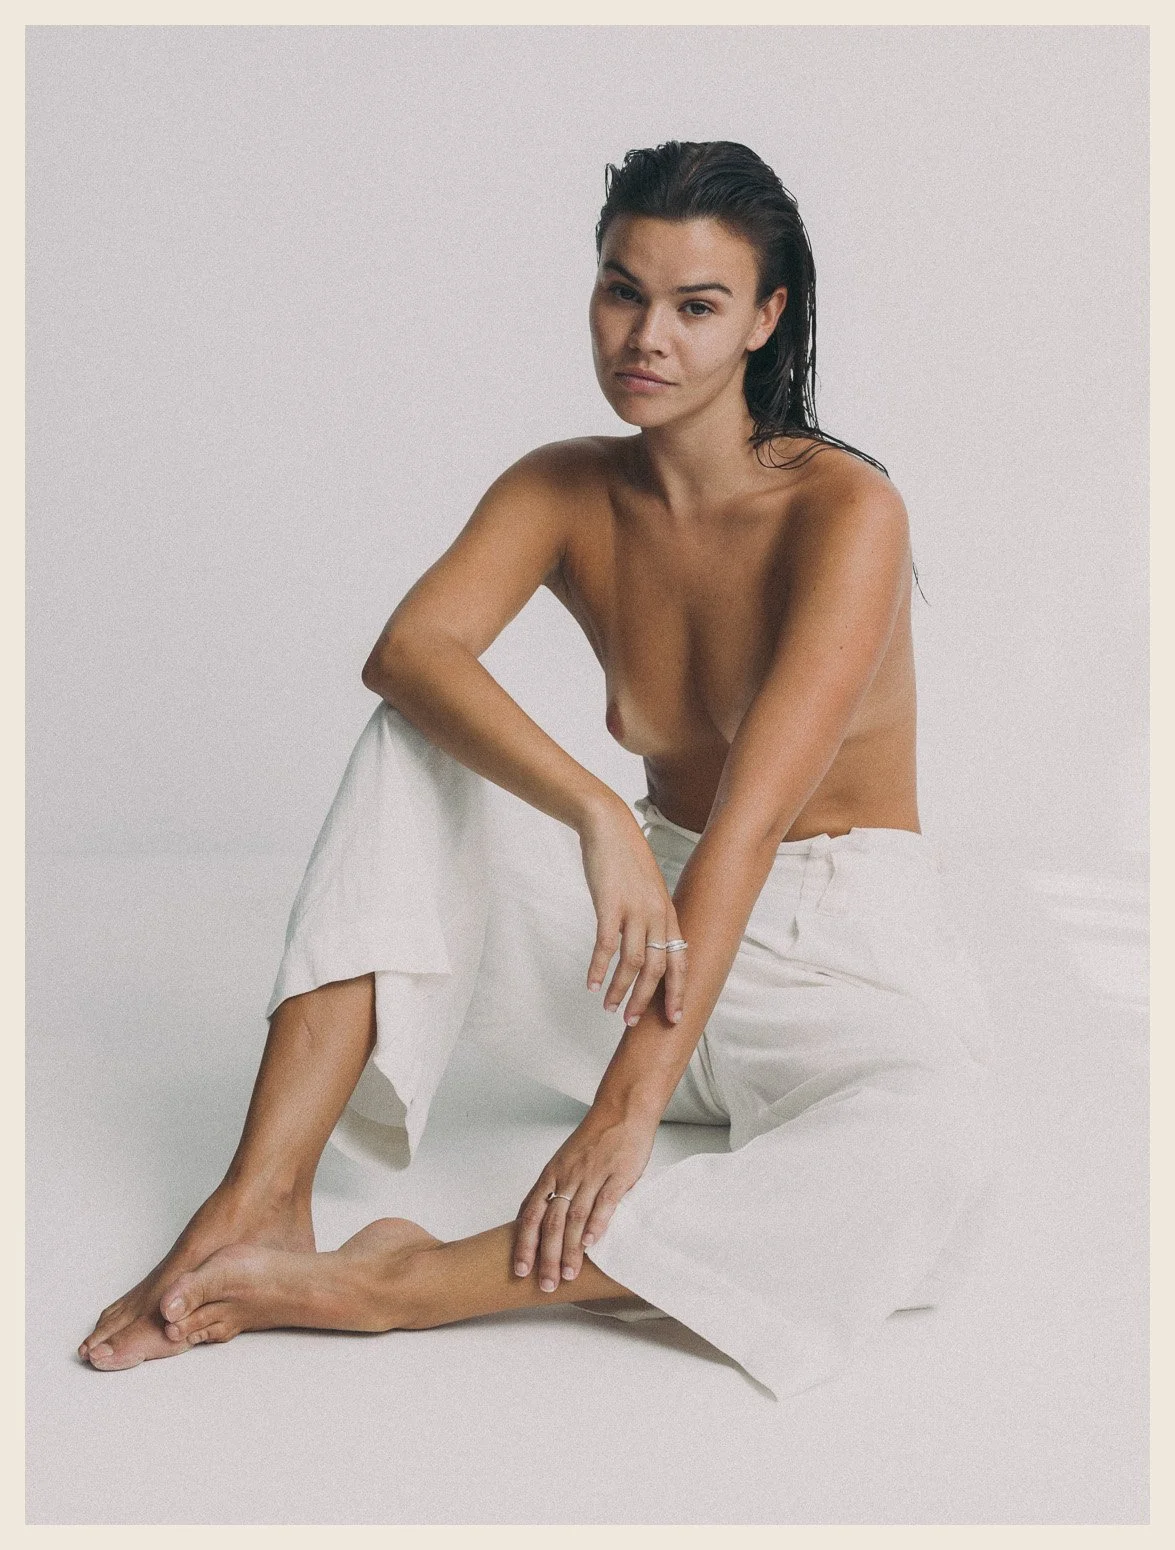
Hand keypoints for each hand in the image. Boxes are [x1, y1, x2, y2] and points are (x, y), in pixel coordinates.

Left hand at [512, 1108, 657, 1289]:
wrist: (621, 1110)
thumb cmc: (594, 1138)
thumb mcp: (566, 1161)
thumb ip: (556, 1189)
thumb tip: (544, 1221)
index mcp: (552, 1174)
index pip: (531, 1213)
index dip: (524, 1243)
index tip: (520, 1269)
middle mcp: (567, 1176)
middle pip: (550, 1222)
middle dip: (546, 1257)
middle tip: (545, 1284)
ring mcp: (592, 1175)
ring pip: (574, 1218)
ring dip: (570, 1250)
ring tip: (568, 1275)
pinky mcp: (617, 1174)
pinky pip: (604, 1203)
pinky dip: (596, 1225)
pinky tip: (592, 1245)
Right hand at [577, 798, 687, 1026]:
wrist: (609, 827)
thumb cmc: (626, 859)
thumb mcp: (648, 889)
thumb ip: (652, 917)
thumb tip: (648, 945)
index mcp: (667, 913)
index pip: (680, 961)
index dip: (678, 991)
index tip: (674, 1017)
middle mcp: (656, 915)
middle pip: (657, 969)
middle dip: (646, 999)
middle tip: (632, 1022)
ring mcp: (634, 910)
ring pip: (633, 963)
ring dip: (620, 989)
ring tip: (608, 1006)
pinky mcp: (610, 904)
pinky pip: (606, 946)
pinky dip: (598, 968)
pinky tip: (590, 983)